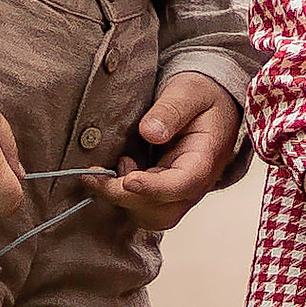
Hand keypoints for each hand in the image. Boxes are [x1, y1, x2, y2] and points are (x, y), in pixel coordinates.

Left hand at [88, 72, 242, 233]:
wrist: (210, 101)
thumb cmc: (201, 94)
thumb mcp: (189, 91)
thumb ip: (171, 110)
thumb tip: (149, 132)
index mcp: (206, 159)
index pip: (183, 185)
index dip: (154, 188)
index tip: (128, 180)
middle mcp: (194, 183)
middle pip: (162, 211)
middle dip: (125, 198)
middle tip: (95, 176)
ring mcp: (178, 191)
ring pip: (150, 215)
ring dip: (120, 199)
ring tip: (102, 172)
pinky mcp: (162, 191)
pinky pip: (142, 206)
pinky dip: (120, 195)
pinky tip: (110, 172)